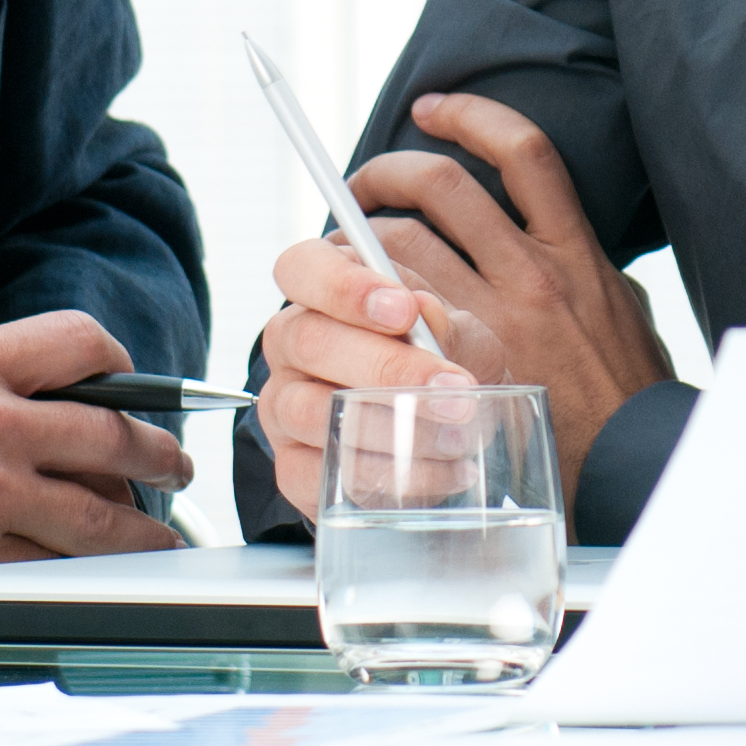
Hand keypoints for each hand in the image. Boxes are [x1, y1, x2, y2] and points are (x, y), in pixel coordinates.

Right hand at [0, 307, 188, 615]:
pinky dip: (90, 575)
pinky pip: (58, 568)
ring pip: (101, 512)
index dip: (120, 365)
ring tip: (160, 532)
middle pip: (112, 431)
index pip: (78, 342)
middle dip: (158, 453)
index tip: (132, 388)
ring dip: (143, 526)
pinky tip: (109, 578)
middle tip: (174, 466)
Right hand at [257, 232, 499, 521]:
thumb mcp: (461, 339)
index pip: (301, 268)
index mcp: (322, 293)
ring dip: (389, 427)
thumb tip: (426, 314)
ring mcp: (283, 408)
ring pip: (310, 413)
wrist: (449, 431)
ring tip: (455, 438)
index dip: (344, 285)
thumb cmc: (444, 366)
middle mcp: (291, 345)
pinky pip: (320, 474)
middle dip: (386, 366)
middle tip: (452, 387)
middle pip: (309, 341)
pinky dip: (387, 477)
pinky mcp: (293, 468)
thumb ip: (446, 325)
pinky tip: (441, 472)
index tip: (404, 309)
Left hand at [345, 97, 671, 498]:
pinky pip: (394, 307)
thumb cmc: (629, 394)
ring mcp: (489, 321)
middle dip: (387, 174)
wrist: (631, 469)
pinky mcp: (459, 368)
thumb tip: (554, 237)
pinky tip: (344, 288)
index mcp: (575, 250)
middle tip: (364, 187)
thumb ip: (587, 266)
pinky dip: (359, 289)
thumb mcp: (623, 308)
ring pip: (400, 241)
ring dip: (357, 232)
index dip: (470, 115)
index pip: (522, 151)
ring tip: (342, 242)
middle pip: (438, 185)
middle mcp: (531, 274)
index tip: (433, 109)